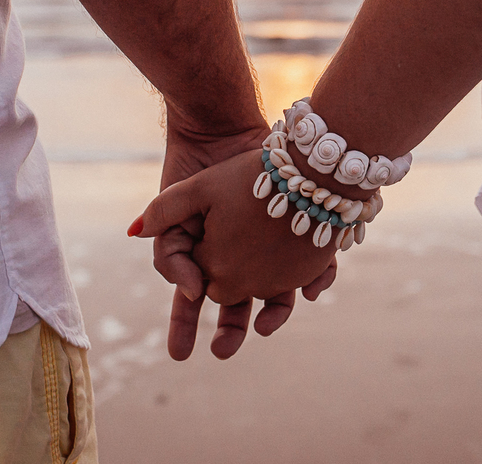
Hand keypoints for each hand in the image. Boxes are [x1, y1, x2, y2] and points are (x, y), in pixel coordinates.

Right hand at [134, 149, 338, 356]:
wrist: (230, 129)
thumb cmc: (199, 167)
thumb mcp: (178, 204)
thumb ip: (168, 243)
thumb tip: (187, 290)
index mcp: (204, 255)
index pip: (192, 300)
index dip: (184, 327)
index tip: (181, 352)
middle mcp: (238, 257)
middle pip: (235, 306)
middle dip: (231, 331)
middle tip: (223, 350)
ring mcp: (272, 247)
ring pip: (276, 293)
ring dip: (274, 313)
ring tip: (268, 325)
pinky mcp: (301, 231)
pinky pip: (311, 266)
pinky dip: (313, 280)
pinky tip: (308, 288)